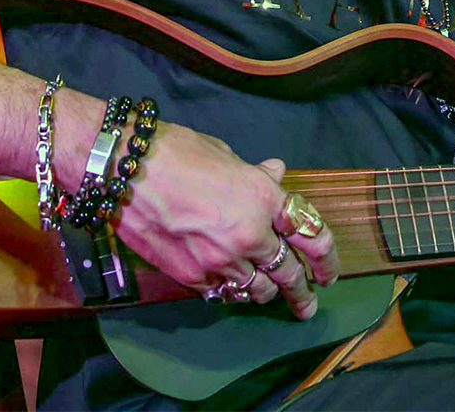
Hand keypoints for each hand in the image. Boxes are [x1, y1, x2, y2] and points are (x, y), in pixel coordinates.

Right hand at [110, 122, 340, 318]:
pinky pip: (223, 293)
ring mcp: (221, 259)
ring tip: (272, 297)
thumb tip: (274, 175)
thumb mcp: (227, 155)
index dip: (327, 257)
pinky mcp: (192, 276)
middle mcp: (251, 233)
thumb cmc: (177, 151)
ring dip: (267, 293)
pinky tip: (233, 289)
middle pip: (289, 273)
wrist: (125, 169)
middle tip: (310, 302)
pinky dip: (231, 292)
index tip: (329, 271)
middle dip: (304, 291)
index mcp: (265, 197)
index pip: (311, 233)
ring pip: (257, 290)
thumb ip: (255, 176)